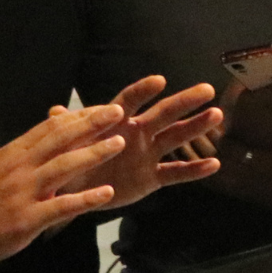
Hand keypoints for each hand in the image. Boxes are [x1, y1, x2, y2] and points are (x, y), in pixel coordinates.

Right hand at [0, 103, 158, 272]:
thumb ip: (20, 153)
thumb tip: (41, 137)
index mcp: (13, 153)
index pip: (50, 127)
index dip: (79, 116)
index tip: (102, 108)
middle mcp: (20, 168)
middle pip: (61, 138)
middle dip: (92, 123)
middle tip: (118, 110)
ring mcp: (24, 193)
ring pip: (64, 166)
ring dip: (94, 153)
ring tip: (120, 143)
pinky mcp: (26, 219)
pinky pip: (61, 206)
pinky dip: (85, 198)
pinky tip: (106, 192)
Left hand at [55, 76, 222, 209]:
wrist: (74, 191)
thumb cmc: (69, 160)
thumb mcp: (63, 146)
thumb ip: (65, 129)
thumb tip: (54, 111)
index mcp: (115, 122)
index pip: (129, 101)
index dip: (142, 91)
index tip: (159, 81)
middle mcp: (136, 133)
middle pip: (163, 114)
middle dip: (184, 102)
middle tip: (207, 90)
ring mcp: (147, 154)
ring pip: (175, 139)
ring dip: (196, 127)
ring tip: (216, 116)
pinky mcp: (151, 178)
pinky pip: (176, 173)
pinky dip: (194, 170)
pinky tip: (214, 164)